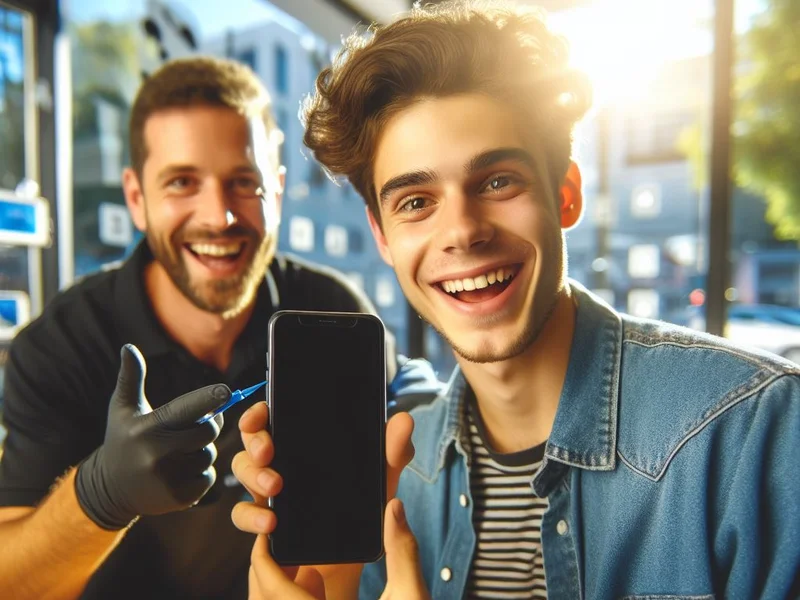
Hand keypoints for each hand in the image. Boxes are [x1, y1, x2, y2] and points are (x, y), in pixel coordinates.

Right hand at [75, 344, 229, 529]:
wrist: (110, 489)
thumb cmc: (123, 439)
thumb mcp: (123, 408)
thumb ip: (131, 377)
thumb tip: (129, 347)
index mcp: (148, 427)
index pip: (186, 409)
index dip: (209, 398)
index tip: (226, 391)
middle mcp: (158, 454)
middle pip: (208, 431)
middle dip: (207, 425)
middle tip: (195, 425)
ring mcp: (169, 479)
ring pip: (210, 454)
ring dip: (202, 450)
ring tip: (178, 452)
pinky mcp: (180, 498)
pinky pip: (208, 477)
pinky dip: (200, 472)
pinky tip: (179, 471)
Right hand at [230, 402, 414, 534]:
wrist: (348, 561)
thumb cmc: (361, 512)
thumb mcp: (380, 480)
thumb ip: (392, 452)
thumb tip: (404, 421)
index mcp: (305, 446)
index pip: (276, 418)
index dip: (261, 413)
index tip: (261, 415)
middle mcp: (283, 464)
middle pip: (252, 441)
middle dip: (254, 441)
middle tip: (268, 451)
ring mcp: (269, 492)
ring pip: (242, 472)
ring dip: (253, 476)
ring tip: (274, 488)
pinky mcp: (264, 520)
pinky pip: (243, 514)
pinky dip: (252, 517)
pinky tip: (270, 522)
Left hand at [247, 499, 429, 599]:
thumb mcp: (412, 597)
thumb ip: (403, 551)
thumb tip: (394, 508)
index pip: (274, 593)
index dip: (264, 560)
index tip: (267, 535)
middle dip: (267, 575)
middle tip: (281, 546)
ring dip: (279, 593)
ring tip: (304, 568)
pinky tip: (318, 587)